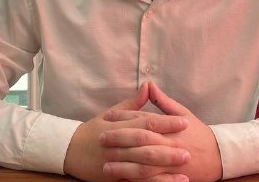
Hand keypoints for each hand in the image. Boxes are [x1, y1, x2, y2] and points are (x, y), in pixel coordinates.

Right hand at [63, 81, 189, 181]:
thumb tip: (148, 86)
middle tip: (189, 149)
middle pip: (146, 145)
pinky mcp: (114, 176)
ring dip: (163, 167)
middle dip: (168, 147)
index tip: (185, 122)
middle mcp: (118, 144)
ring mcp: (115, 161)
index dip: (166, 123)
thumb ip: (132, 104)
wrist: (69, 150)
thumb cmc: (93, 130)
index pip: (146, 123)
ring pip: (142, 165)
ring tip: (184, 168)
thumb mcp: (111, 114)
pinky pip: (136, 181)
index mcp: (119, 126)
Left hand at [101, 82, 222, 181]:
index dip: (124, 117)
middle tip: (100, 139)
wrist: (219, 156)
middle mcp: (169, 143)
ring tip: (106, 166)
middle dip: (119, 140)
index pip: (143, 120)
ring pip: (144, 164)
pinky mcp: (172, 176)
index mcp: (170, 126)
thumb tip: (148, 84)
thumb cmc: (198, 133)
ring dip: (124, 165)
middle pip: (140, 140)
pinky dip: (137, 181)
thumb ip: (163, 102)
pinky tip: (123, 181)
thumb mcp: (183, 114)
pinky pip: (153, 180)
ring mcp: (171, 162)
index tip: (107, 116)